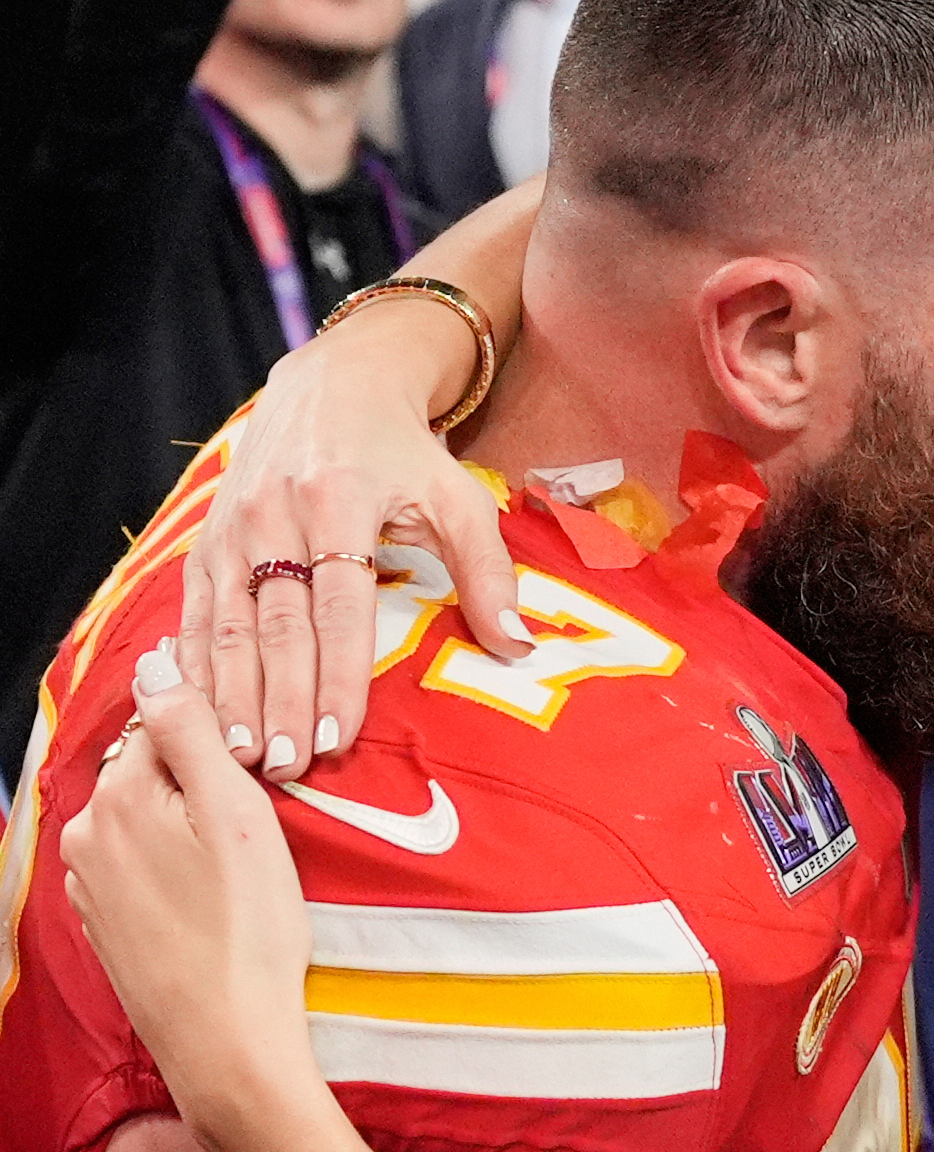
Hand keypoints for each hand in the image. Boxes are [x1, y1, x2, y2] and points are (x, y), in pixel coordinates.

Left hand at [64, 642, 423, 1151]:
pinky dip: (179, 866)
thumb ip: (195, 730)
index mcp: (118, 798)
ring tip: (244, 863)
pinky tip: (218, 895)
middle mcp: (87, 836)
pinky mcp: (107, 924)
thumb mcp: (239, 813)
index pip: (168, 723)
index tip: (264, 770)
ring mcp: (92, 885)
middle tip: (263, 824)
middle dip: (204, 782)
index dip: (224, 739)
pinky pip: (144, 865)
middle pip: (155, 772)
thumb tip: (156, 661)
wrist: (227, 1043)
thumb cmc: (249, 930)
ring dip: (191, 826)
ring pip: (149, 819)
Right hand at [176, 182, 543, 780]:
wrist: (335, 384)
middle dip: (281, 702)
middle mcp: (275, 515)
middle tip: (286, 767)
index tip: (339, 736)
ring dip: (232, 696)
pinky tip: (202, 714)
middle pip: (276, 625)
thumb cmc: (406, 452)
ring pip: (228, 624)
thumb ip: (489, 571)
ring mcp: (232, 527)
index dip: (338, 675)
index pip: (339, 607)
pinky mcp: (206, 540)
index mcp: (340, 502)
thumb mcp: (459, 497)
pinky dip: (196, 666)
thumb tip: (519, 645)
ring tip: (241, 757)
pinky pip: (196, 611)